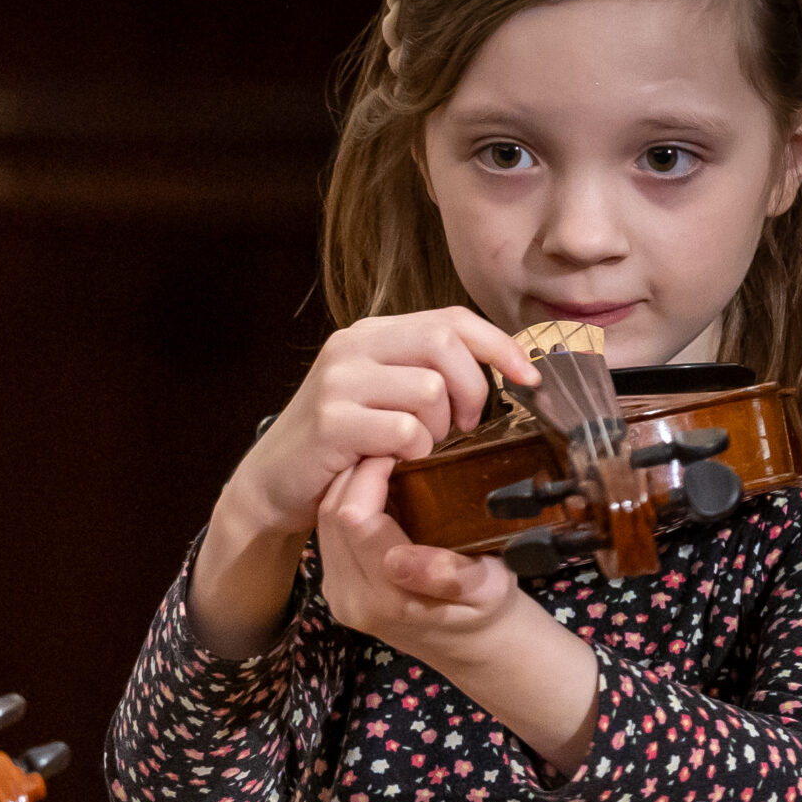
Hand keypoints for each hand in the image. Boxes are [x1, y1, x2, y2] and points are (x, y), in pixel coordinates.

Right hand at [189, 307, 535, 656]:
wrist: (273, 483)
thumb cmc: (339, 445)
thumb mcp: (380, 395)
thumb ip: (423, 373)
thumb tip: (502, 371)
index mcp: (370, 334)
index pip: (451, 318)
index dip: (499, 345)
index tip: (529, 377)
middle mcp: (352, 347)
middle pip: (445, 343)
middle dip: (473, 388)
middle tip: (465, 425)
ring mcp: (339, 382)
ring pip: (430, 389)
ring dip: (438, 428)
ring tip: (418, 447)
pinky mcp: (332, 422)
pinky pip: (405, 431)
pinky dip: (413, 453)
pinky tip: (394, 463)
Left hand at [310, 457, 521, 661]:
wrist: (470, 643)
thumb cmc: (487, 607)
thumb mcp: (489, 589)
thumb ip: (450, 577)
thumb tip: (398, 560)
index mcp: (390, 599)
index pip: (355, 520)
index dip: (369, 477)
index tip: (398, 452)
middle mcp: (354, 601)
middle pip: (332, 518)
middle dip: (354, 475)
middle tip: (388, 450)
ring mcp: (339, 597)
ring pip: (323, 524)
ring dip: (346, 488)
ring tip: (381, 466)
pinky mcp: (334, 590)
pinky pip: (327, 535)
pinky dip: (344, 506)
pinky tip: (372, 493)